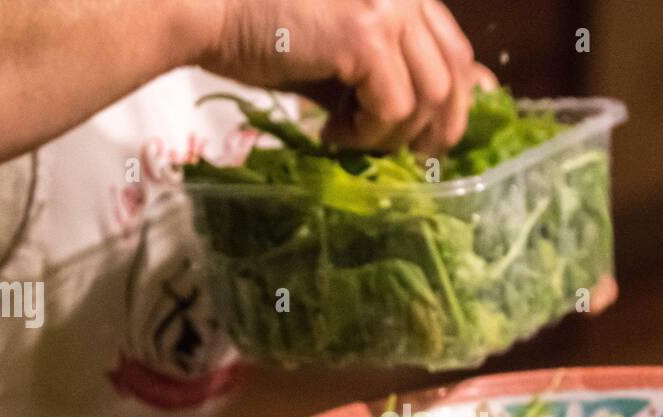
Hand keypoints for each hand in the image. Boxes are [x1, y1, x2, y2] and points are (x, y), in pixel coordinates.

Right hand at [195, 0, 479, 153]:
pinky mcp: (365, 35)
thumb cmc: (261, 32)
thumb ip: (384, 77)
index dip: (450, 103)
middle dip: (436, 127)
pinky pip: (394, 107)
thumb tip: (426, 124)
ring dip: (393, 134)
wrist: (205, 13)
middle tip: (399, 155)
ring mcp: (388, 8)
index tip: (421, 139)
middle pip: (454, 73)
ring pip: (429, 97)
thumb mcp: (339, 56)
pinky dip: (368, 133)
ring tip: (349, 139)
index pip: (456, 51)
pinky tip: (332, 133)